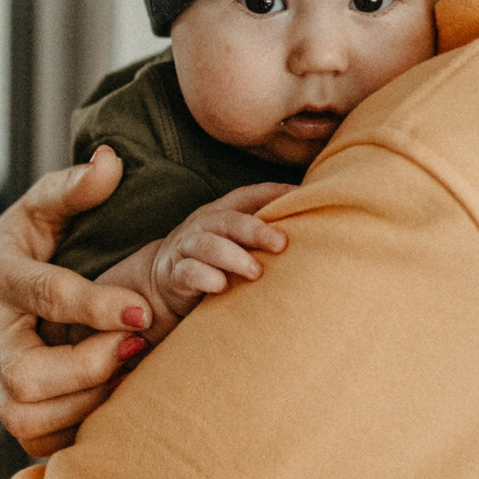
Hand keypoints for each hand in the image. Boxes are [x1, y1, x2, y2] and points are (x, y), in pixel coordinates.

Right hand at [0, 147, 153, 455]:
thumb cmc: (30, 241)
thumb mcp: (45, 206)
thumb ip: (76, 187)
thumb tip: (110, 161)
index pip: (44, 294)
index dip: (94, 305)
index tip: (142, 309)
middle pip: (24, 374)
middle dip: (86, 366)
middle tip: (134, 346)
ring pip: (24, 414)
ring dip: (86, 399)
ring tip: (127, 370)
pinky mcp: (7, 406)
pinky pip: (34, 439)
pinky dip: (75, 427)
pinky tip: (111, 397)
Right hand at [149, 183, 296, 322]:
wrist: (164, 284)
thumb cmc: (213, 261)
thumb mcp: (234, 241)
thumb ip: (261, 234)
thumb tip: (314, 227)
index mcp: (221, 212)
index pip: (247, 196)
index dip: (273, 193)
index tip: (302, 196)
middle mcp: (203, 225)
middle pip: (229, 220)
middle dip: (256, 230)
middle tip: (282, 244)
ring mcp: (186, 248)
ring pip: (207, 245)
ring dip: (233, 257)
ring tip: (256, 272)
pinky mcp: (175, 275)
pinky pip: (188, 272)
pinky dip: (205, 277)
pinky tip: (222, 286)